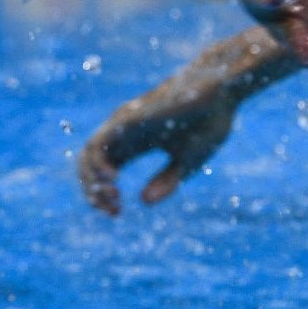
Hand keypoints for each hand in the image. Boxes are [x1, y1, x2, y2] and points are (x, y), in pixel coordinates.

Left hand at [79, 91, 234, 214]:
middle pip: (90, 165)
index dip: (103, 195)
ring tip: (112, 196)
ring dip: (91, 180)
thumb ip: (166, 182)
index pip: (105, 172)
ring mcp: (123, 126)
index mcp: (136, 145)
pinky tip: (111, 178)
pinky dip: (97, 163)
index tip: (116, 213)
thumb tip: (143, 202)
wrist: (220, 95)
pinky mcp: (126, 119)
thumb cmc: (207, 125)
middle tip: (113, 211)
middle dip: (93, 192)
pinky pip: (98, 143)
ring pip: (88, 154)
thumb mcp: (187, 162)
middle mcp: (123, 135)